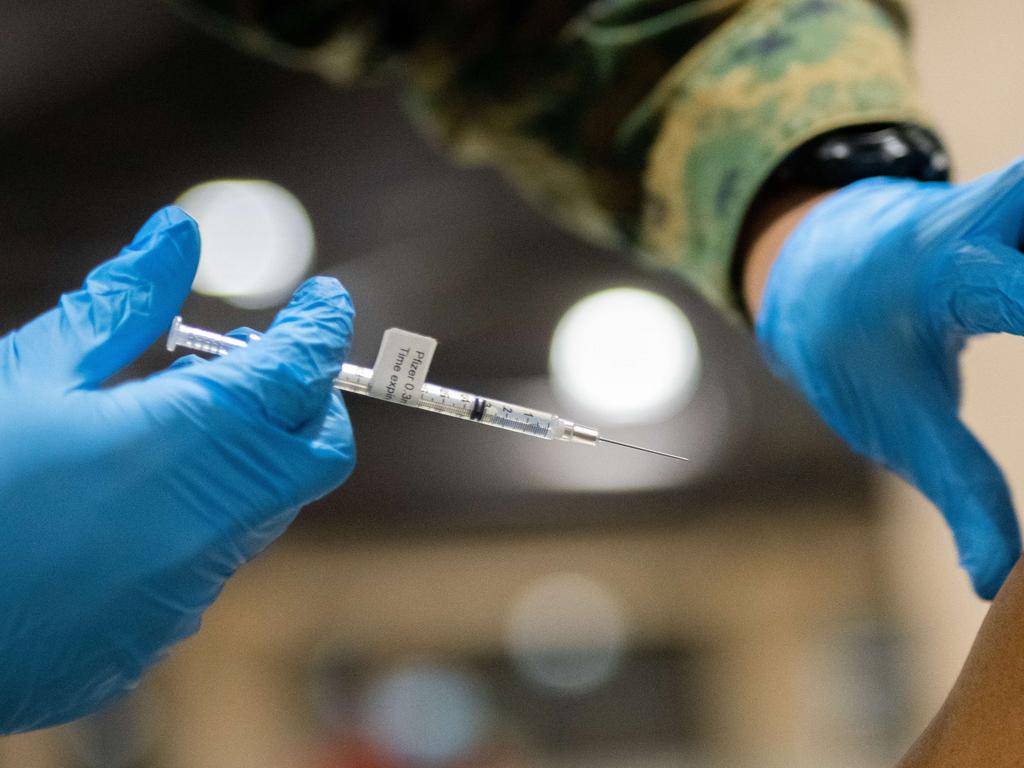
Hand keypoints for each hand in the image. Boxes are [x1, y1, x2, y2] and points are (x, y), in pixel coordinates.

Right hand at [0, 206, 355, 731]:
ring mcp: (187, 589)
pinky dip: (196, 516)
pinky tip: (125, 499)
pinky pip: (208, 562)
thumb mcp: (27, 375)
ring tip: (168, 423)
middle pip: (317, 452)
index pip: (300, 374)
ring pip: (264, 508)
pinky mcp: (155, 632)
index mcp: (186, 443)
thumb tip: (178, 235)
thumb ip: (120, 305)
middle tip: (255, 364)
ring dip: (245, 459)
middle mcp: (209, 524)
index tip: (324, 302)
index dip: (321, 330)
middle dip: (307, 401)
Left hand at [756, 160, 1023, 598]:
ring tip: (1016, 329)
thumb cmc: (848, 349)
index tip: (1020, 335)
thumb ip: (961, 492)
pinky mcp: (1022, 199)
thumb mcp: (897, 424)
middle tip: (1017, 328)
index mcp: (943, 276)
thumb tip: (997, 581)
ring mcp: (1006, 198)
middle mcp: (982, 217)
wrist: (813, 270)